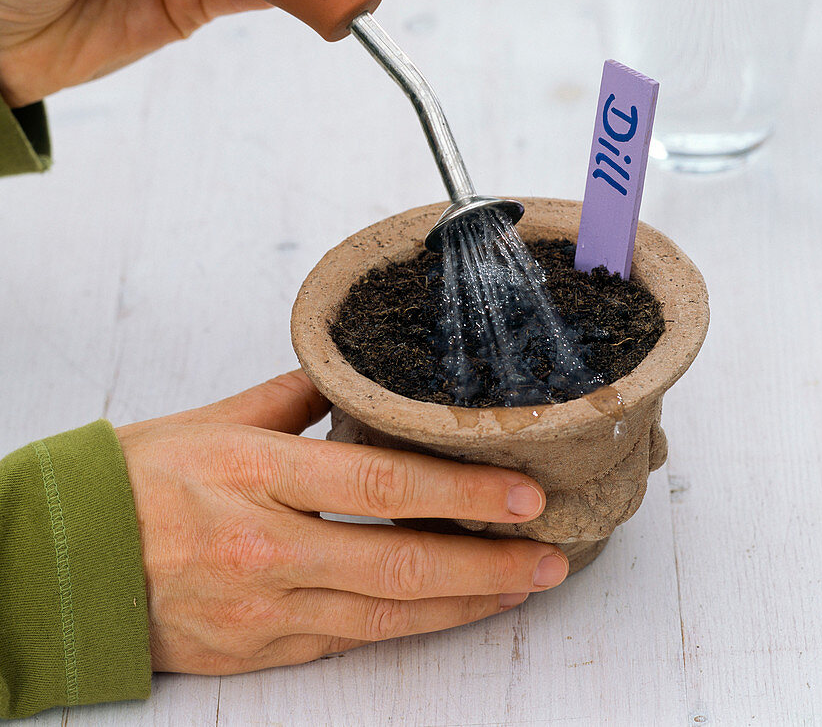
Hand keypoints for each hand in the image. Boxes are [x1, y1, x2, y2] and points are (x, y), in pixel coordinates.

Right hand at [116, 369, 567, 674]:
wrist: (63, 557)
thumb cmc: (138, 478)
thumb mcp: (216, 417)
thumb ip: (293, 397)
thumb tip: (352, 379)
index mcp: (257, 473)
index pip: (382, 485)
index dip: (461, 493)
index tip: (521, 493)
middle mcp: (265, 546)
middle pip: (399, 564)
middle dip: (487, 562)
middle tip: (548, 554)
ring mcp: (262, 609)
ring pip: (384, 617)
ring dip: (463, 604)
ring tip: (520, 586)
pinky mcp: (257, 650)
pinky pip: (347, 643)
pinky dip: (407, 629)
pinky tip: (446, 613)